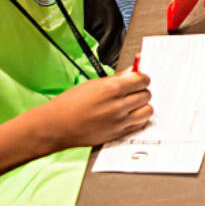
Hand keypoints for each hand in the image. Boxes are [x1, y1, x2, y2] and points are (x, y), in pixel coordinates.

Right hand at [29, 71, 151, 152]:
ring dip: (142, 106)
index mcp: (112, 89)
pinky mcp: (118, 134)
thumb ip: (116, 78)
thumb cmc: (70, 103)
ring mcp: (119, 121)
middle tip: (133, 92)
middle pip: (147, 94)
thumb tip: (132, 71)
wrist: (57, 126)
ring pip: (148, 110)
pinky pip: (140, 125)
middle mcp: (118, 105)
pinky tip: (129, 115)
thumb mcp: (93, 84)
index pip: (143, 80)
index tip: (139, 79)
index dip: (142, 78)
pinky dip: (138, 119)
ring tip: (133, 105)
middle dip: (141, 91)